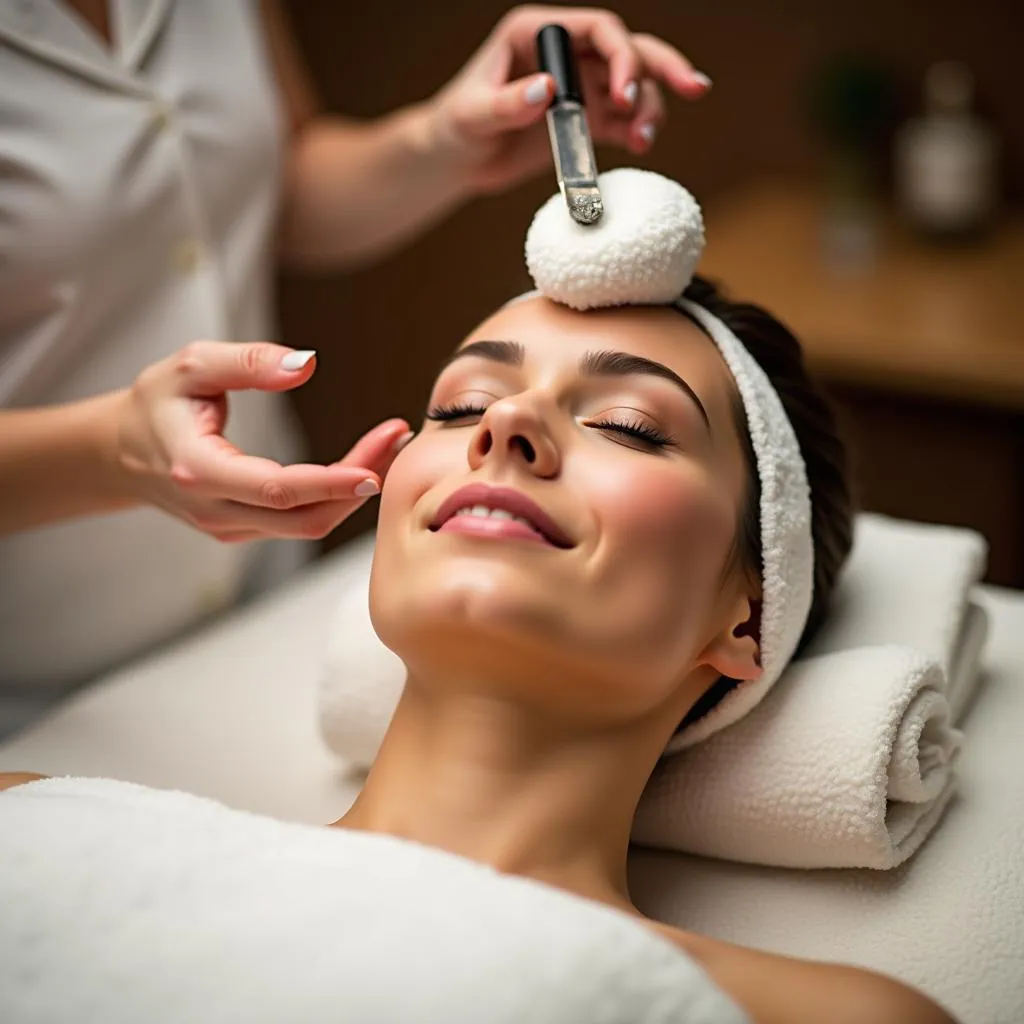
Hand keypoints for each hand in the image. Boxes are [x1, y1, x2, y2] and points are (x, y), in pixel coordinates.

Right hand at [111, 341, 410, 541]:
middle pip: (304, 516)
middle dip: (357, 484)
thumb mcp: (192, 364)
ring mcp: (229, 528)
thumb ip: (248, 361)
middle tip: (397, 439)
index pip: (277, 489)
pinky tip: (361, 465)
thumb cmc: (158, 402)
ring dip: (353, 492)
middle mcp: (215, 509)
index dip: (330, 483)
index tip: (375, 467)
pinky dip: (335, 498)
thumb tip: (306, 365)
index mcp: (198, 470)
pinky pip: (299, 523)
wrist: (119, 450)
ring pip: (307, 525)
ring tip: (389, 447)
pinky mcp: (243, 530)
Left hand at [425, 5, 709, 194]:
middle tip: (693, 89)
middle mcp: (565, 54)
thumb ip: (507, 103)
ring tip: (646, 140)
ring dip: (650, 109)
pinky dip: (636, 132)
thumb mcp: (471, 116)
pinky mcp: (583, 121)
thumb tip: (547, 90)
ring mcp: (579, 87)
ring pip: (633, 87)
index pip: (598, 29)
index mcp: (537, 32)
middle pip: (629, 50)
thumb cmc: (454, 128)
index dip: (623, 56)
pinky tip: (641, 147)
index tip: (626, 95)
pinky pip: (622, 122)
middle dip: (662, 68)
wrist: (455, 162)